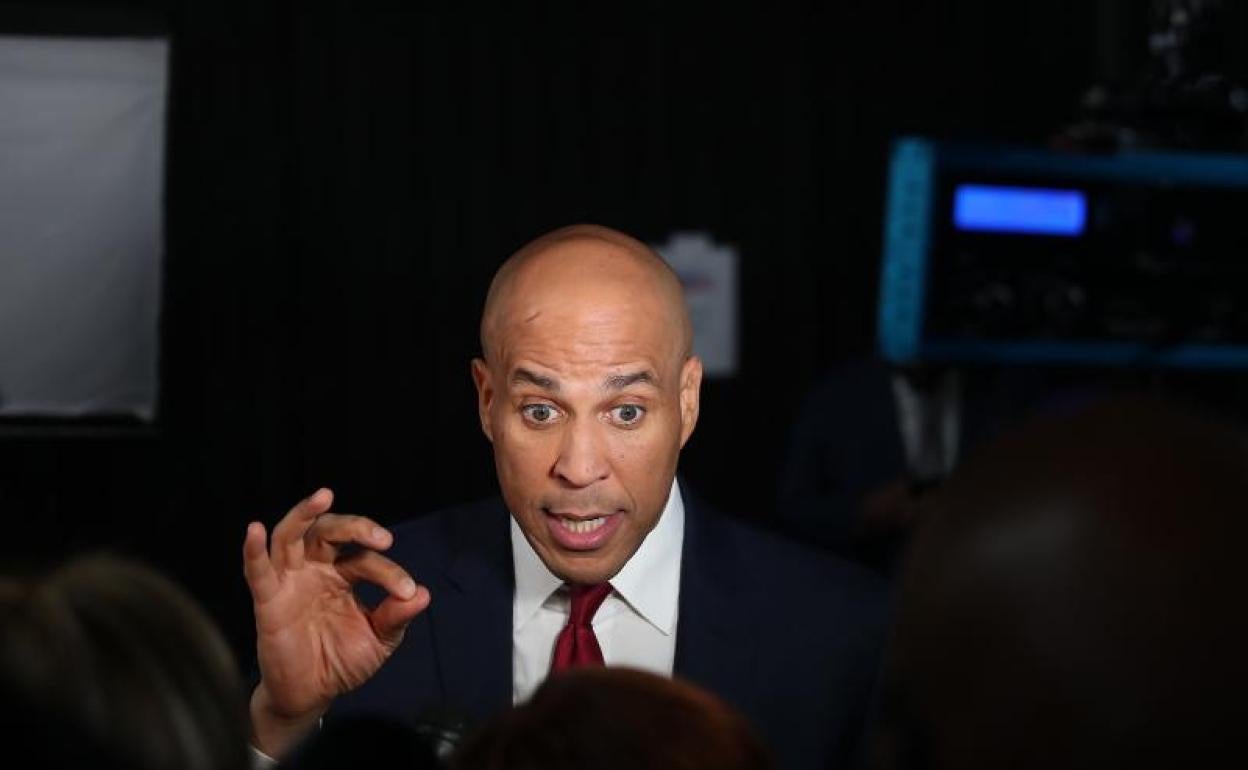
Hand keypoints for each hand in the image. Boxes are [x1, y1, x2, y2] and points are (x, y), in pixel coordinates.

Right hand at [242, 488, 429, 756]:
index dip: (390, 573)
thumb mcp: (379, 641)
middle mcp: (315, 570)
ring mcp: (290, 582)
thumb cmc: (343, 661)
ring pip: (291, 536)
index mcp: (343, 575)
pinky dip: (253, 550)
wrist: (312, 695)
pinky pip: (257, 572)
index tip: (407, 593)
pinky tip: (253, 530)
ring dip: (305, 514)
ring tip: (323, 496)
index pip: (365, 560)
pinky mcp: (268, 601)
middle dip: (356, 527)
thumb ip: (397, 618)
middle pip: (329, 531)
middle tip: (382, 538)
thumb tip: (423, 594)